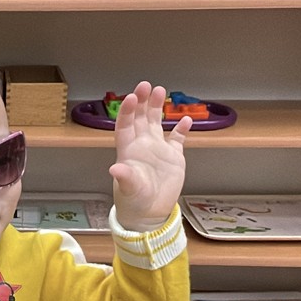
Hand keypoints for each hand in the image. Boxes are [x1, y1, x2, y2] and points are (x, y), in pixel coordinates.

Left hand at [109, 81, 189, 230]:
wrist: (149, 214)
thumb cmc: (133, 202)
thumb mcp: (128, 189)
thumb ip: (124, 177)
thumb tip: (115, 169)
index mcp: (128, 151)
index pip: (125, 125)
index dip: (128, 111)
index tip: (132, 97)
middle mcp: (142, 146)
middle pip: (141, 118)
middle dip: (143, 101)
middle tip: (146, 85)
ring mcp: (158, 150)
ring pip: (157, 123)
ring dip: (158, 107)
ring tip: (161, 91)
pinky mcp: (173, 158)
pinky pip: (177, 139)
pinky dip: (181, 129)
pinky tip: (186, 119)